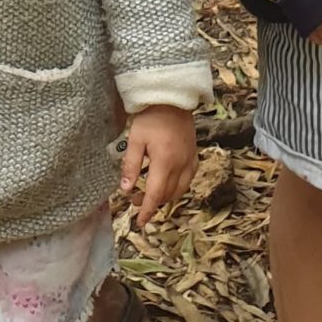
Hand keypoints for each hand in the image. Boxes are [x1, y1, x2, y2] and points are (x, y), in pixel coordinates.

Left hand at [118, 104, 196, 227]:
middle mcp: (181, 165)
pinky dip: (178, 187)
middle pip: (168, 195)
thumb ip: (130, 165)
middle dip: (152, 203)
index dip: (147, 211)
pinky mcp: (195, 156)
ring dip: (165, 197)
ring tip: (150, 193)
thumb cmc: (150, 117)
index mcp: (164, 162)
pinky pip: (188, 180)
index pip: (155, 195)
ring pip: (180, 190)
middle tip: (136, 200)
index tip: (140, 222)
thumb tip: (126, 189)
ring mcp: (190, 161)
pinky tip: (168, 183)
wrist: (172, 98)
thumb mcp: (135, 139)